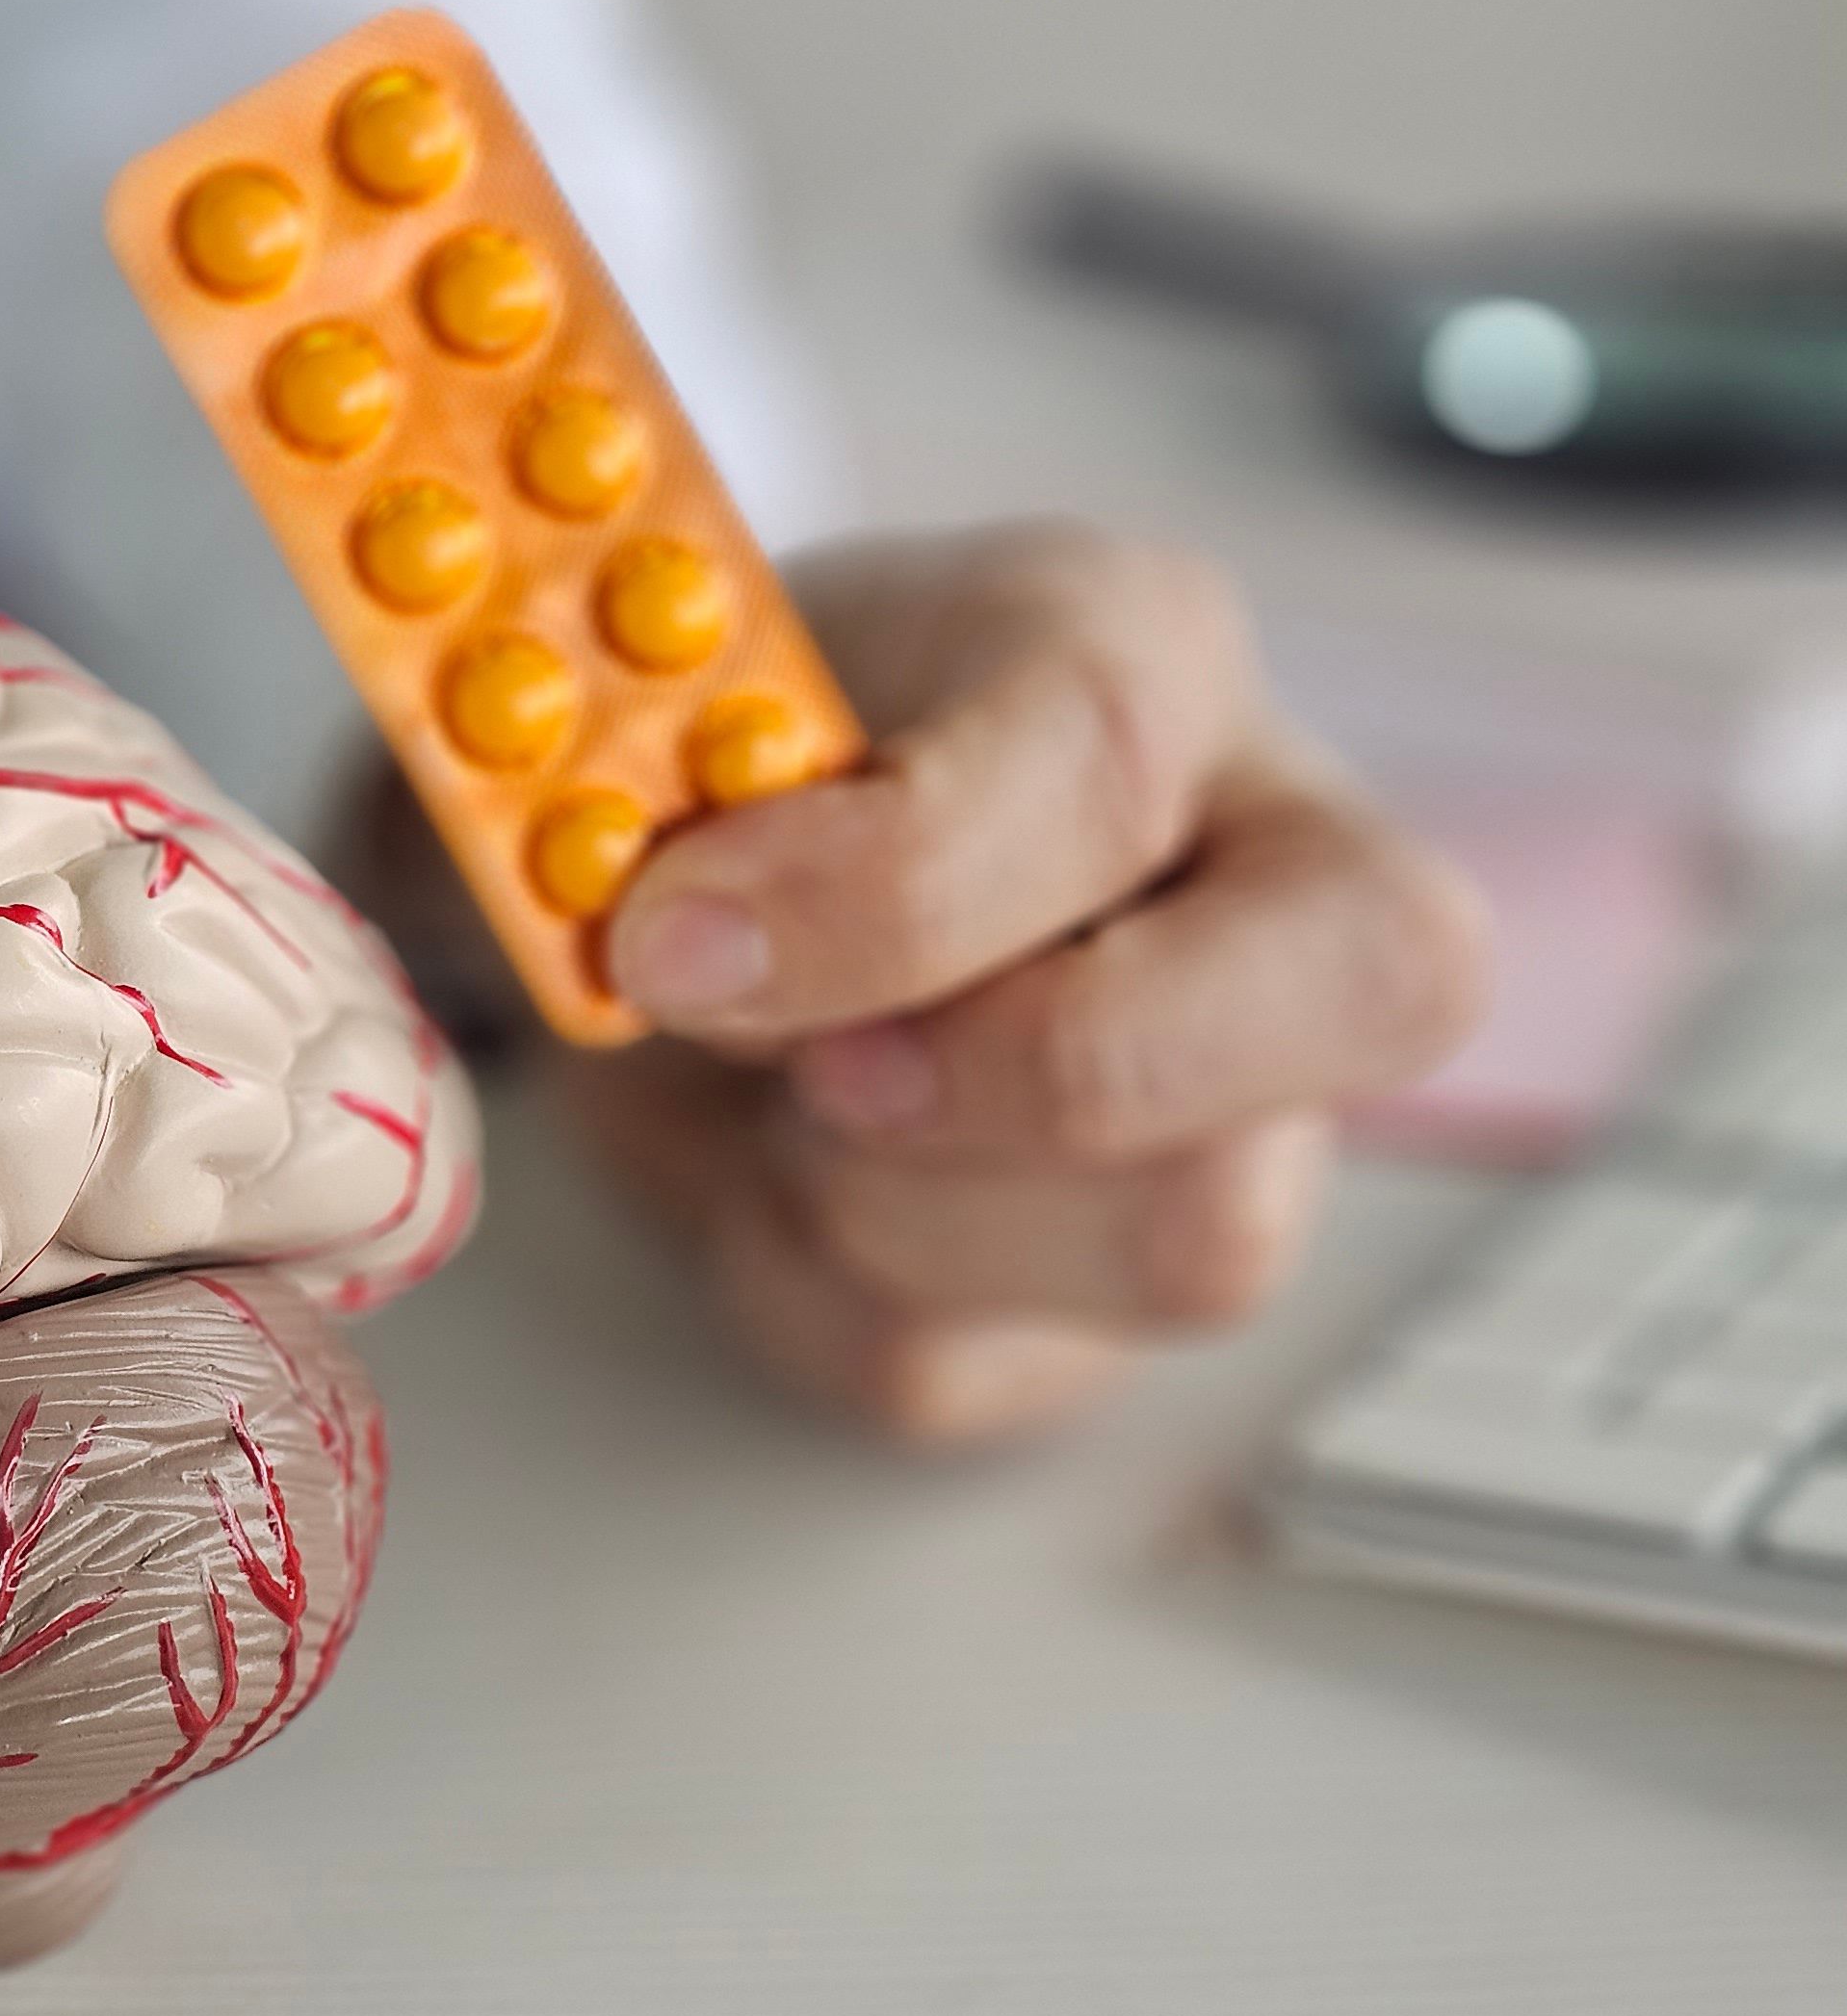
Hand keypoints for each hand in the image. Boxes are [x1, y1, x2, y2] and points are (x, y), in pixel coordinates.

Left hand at [558, 521, 1489, 1442]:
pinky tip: (762, 1178)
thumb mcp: (657, 701)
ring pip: (1192, 1234)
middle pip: (1369, 985)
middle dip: (1046, 1070)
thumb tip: (660, 941)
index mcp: (1139, 649)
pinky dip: (807, 1291)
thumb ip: (647, 779)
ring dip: (889, 1205)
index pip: (1111, 755)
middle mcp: (1268, 861)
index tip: (666, 940)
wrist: (673, 879)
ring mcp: (1251, 1098)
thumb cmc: (715, 752)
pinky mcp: (1123, 1284)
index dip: (887, 886)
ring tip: (766, 1098)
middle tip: (814, 1075)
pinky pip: (980, 1366)